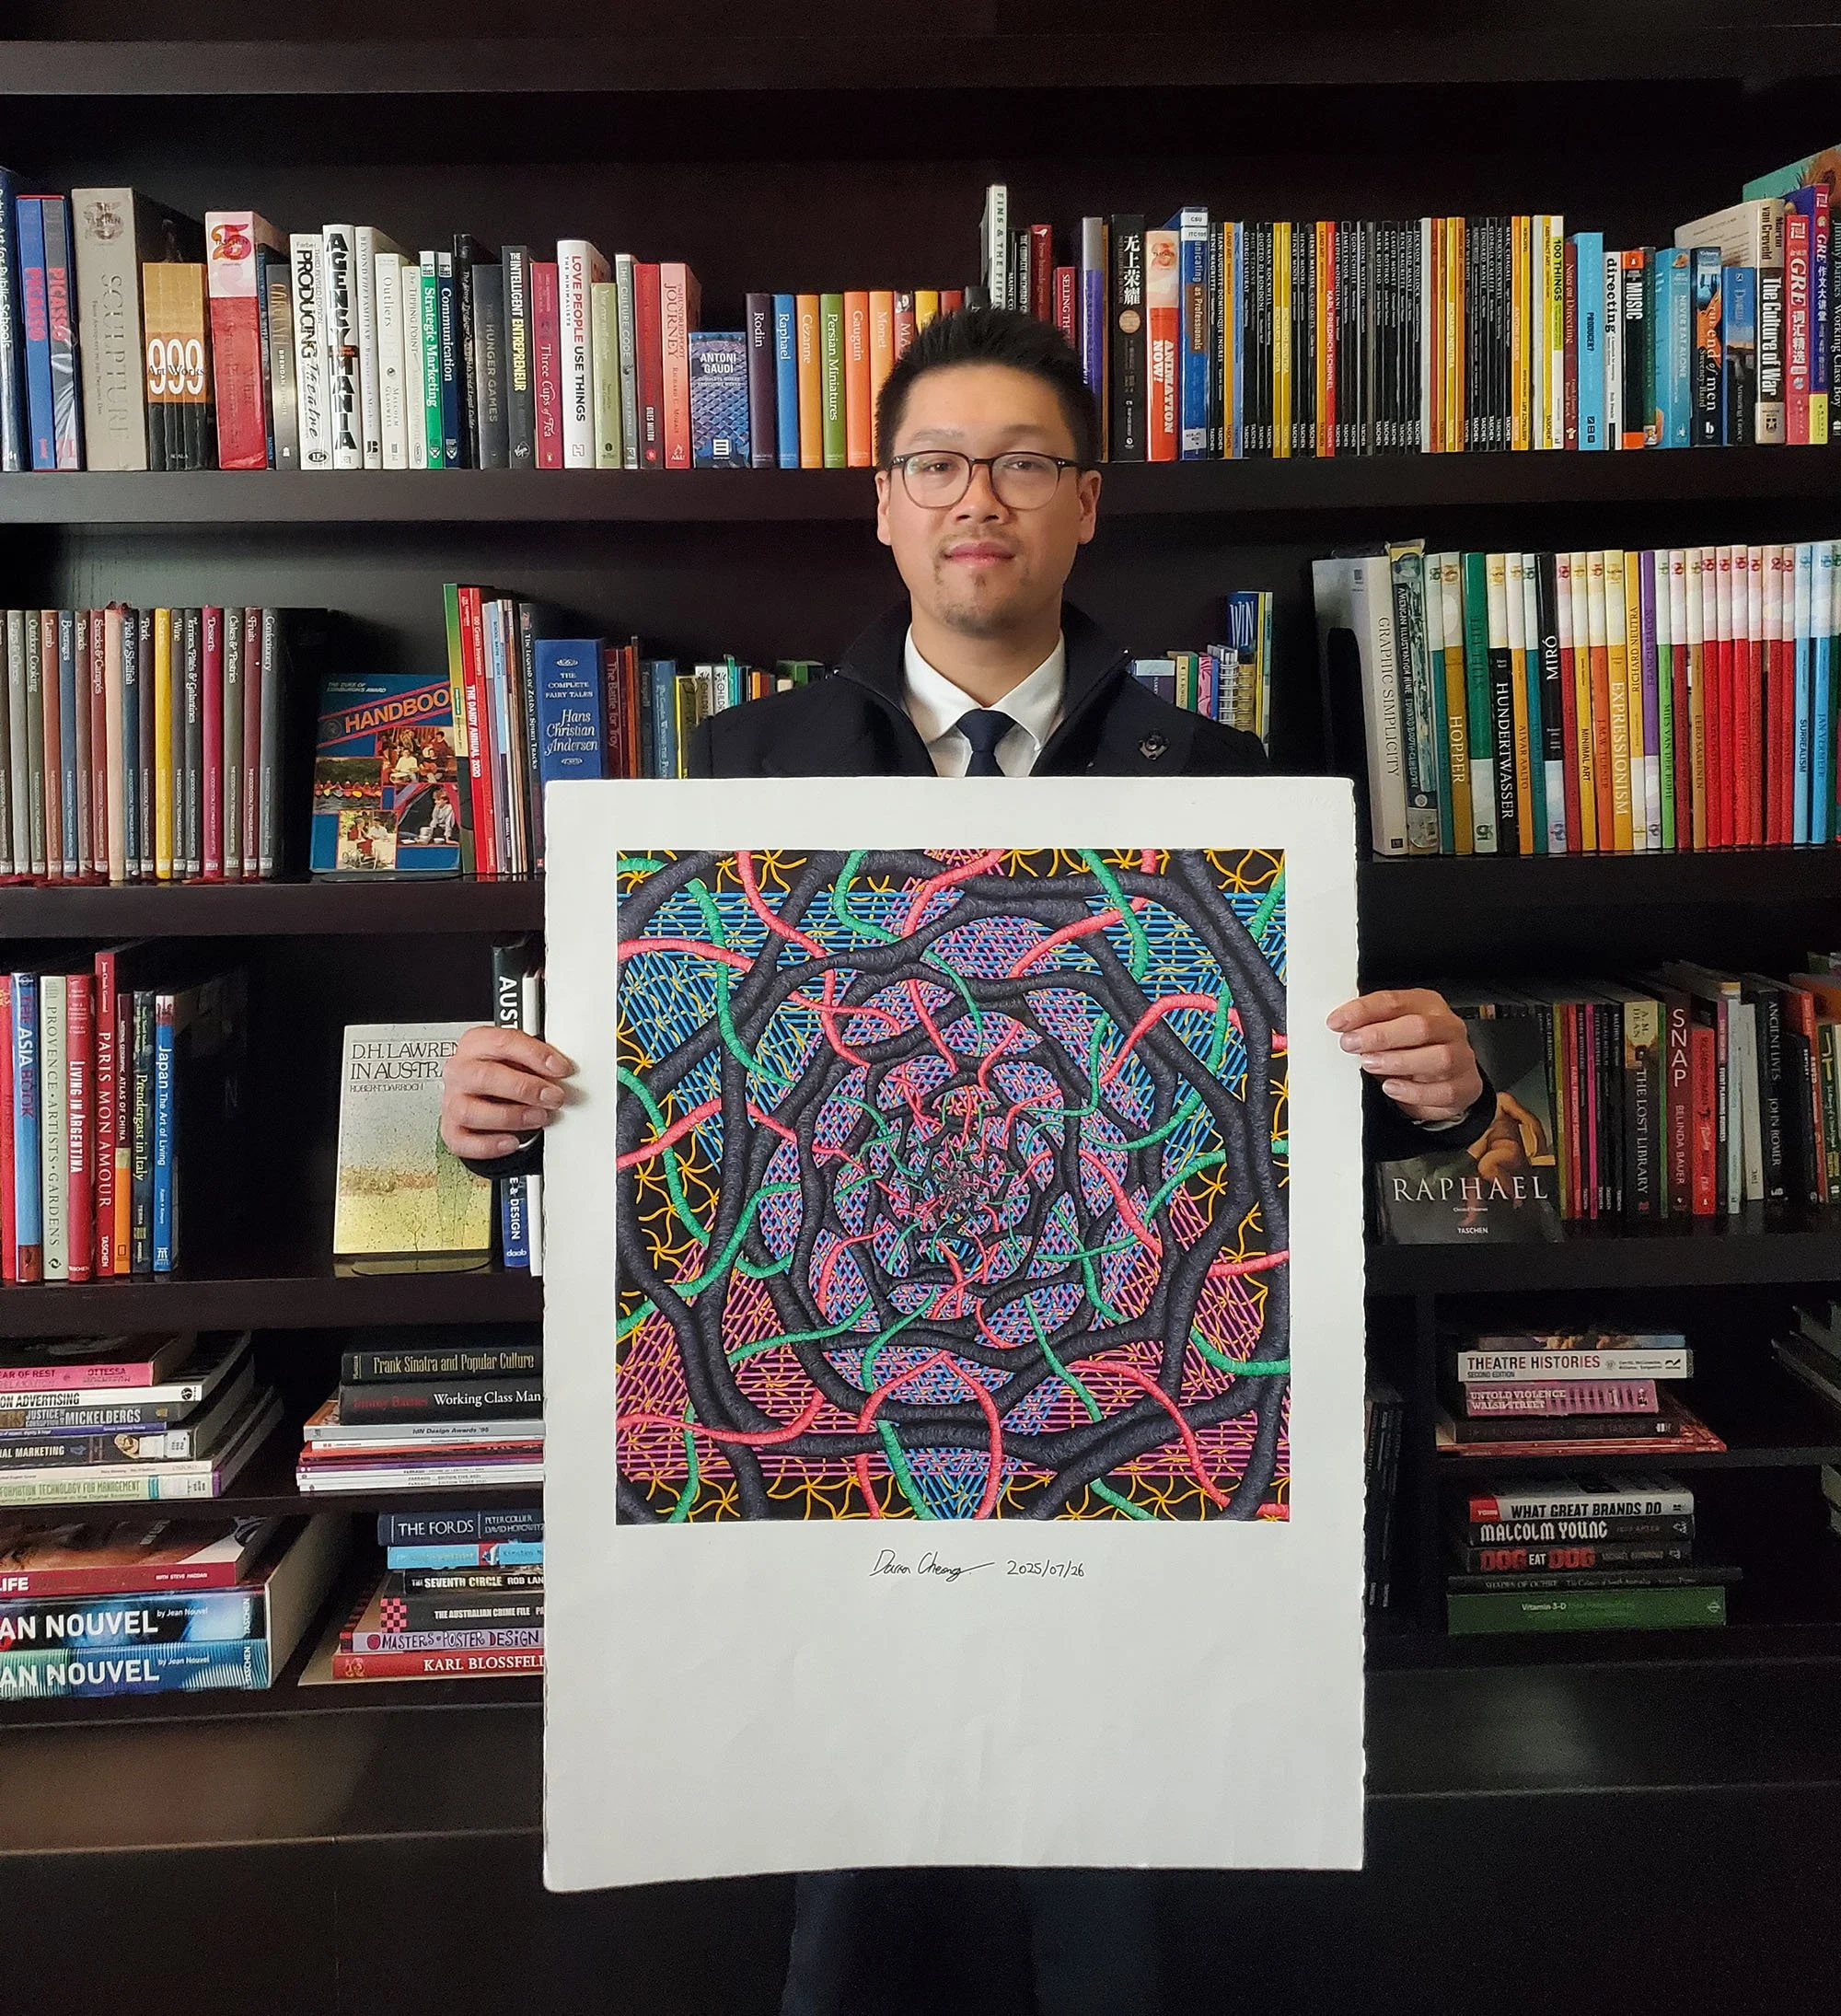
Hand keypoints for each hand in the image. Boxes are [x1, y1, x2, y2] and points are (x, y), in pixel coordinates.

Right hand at [440, 1025, 576, 1160]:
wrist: (482, 1095)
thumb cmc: (502, 1072)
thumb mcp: (520, 1057)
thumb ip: (536, 1061)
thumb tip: (560, 1071)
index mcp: (476, 1044)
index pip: (503, 1042)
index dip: (535, 1055)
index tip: (560, 1068)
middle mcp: (460, 1071)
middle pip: (485, 1077)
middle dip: (524, 1088)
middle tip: (552, 1097)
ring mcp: (452, 1101)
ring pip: (471, 1111)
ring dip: (510, 1117)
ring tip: (538, 1118)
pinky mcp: (451, 1129)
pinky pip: (463, 1141)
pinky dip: (489, 1145)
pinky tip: (512, 1142)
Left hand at [1325, 988, 1482, 1123]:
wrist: (1449, 1080)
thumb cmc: (1415, 1050)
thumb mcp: (1392, 1031)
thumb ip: (1371, 1025)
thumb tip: (1340, 1026)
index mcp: (1427, 1005)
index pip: (1395, 1001)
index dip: (1364, 1010)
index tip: (1338, 1022)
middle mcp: (1448, 1027)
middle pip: (1419, 1027)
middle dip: (1380, 1035)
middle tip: (1350, 1044)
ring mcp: (1461, 1057)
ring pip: (1437, 1057)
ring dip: (1398, 1061)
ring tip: (1370, 1065)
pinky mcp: (1466, 1086)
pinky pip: (1443, 1091)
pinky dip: (1413, 1091)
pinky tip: (1392, 1088)